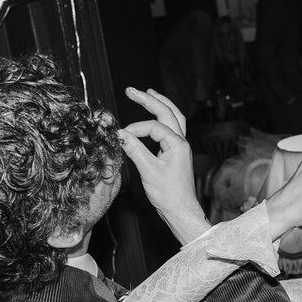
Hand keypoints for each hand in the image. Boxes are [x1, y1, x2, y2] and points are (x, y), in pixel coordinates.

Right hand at [119, 87, 208, 243]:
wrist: (180, 210)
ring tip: (148, 93)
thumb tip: (120, 134)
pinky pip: (170, 129)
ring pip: (173, 118)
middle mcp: (181, 142)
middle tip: (131, 90)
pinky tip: (154, 117)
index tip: (120, 137)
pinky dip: (162, 119)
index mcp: (178, 144)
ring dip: (160, 105)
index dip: (135, 129)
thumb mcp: (148, 171)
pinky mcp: (175, 154)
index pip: (153, 127)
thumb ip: (134, 150)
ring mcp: (180, 147)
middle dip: (149, 99)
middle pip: (167, 112)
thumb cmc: (169, 194)